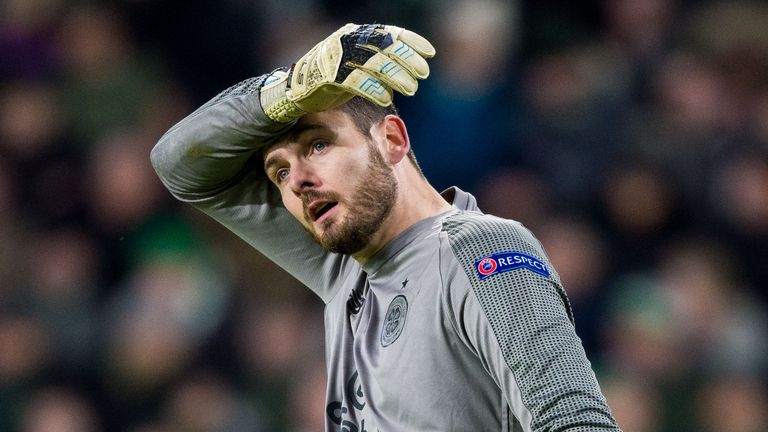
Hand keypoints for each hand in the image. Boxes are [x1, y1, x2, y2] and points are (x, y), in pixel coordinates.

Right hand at [260, 23, 434, 121]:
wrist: (297, 90)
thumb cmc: (333, 79)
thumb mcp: (357, 64)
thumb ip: (379, 62)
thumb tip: (410, 69)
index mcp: (356, 34)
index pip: (388, 33)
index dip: (410, 42)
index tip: (429, 53)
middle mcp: (347, 41)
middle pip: (384, 47)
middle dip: (407, 60)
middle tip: (423, 73)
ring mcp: (337, 58)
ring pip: (373, 63)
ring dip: (396, 77)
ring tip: (411, 89)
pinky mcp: (328, 76)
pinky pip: (355, 81)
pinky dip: (373, 90)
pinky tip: (386, 98)